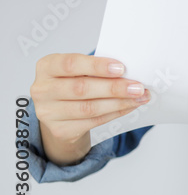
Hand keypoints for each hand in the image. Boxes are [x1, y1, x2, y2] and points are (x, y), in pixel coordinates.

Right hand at [29, 53, 149, 165]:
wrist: (60, 111)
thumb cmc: (74, 81)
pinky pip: (93, 121)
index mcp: (46, 66)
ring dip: (119, 102)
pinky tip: (130, 106)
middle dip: (114, 88)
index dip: (97, 66)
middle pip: (81, 89)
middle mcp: (42, 89)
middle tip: (138, 86)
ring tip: (139, 97)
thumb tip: (131, 73)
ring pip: (89, 108)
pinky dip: (116, 113)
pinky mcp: (59, 130)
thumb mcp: (79, 69)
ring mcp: (48, 112)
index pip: (70, 64)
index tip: (121, 68)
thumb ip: (97, 69)